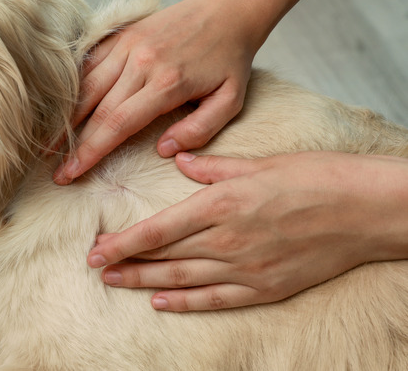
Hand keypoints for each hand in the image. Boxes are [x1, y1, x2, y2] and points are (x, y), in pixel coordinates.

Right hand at [53, 0, 257, 184]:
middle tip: (56, 172)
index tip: (71, 173)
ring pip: (86, 87)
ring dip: (66, 118)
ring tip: (48, 144)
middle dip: (73, 145)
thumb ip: (200, 130)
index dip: (91, 152)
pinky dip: (74, 88)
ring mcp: (128, 46)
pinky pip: (90, 64)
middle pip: (96, 110)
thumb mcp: (231, 100)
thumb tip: (164, 150)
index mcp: (166, 83)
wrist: (228, 9)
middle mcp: (141, 63)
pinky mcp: (122, 35)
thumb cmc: (230, 59)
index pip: (118, 124)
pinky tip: (63, 109)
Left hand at [87, 151, 407, 310]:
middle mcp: (227, 240)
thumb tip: (179, 160)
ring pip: (182, 279)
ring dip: (144, 282)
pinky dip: (185, 302)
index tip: (95, 249)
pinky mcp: (264, 288)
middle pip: (164, 255)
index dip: (123, 242)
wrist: (365, 210)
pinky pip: (215, 299)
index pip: (158, 229)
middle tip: (96, 266)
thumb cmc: (315, 177)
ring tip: (116, 282)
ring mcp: (245, 268)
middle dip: (126, 261)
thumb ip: (212, 167)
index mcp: (222, 204)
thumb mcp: (258, 163)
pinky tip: (160, 301)